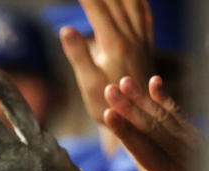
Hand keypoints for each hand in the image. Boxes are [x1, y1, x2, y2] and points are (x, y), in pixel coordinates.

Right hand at [59, 0, 153, 125]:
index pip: (97, 9)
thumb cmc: (107, 104)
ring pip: (133, 4)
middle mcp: (131, 37)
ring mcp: (141, 40)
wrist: (137, 119)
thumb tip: (65, 30)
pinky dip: (138, 1)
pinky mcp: (146, 45)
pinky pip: (145, 15)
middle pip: (116, 2)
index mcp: (114, 44)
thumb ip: (77, 54)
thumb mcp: (87, 83)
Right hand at [104, 75, 204, 170]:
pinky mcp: (193, 136)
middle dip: (130, 107)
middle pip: (153, 127)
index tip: (110, 115)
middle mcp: (184, 154)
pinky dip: (165, 98)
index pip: (146, 150)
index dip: (127, 132)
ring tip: (123, 82)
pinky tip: (154, 82)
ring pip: (163, 117)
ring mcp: (191, 142)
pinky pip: (178, 114)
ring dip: (142, 98)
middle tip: (110, 89)